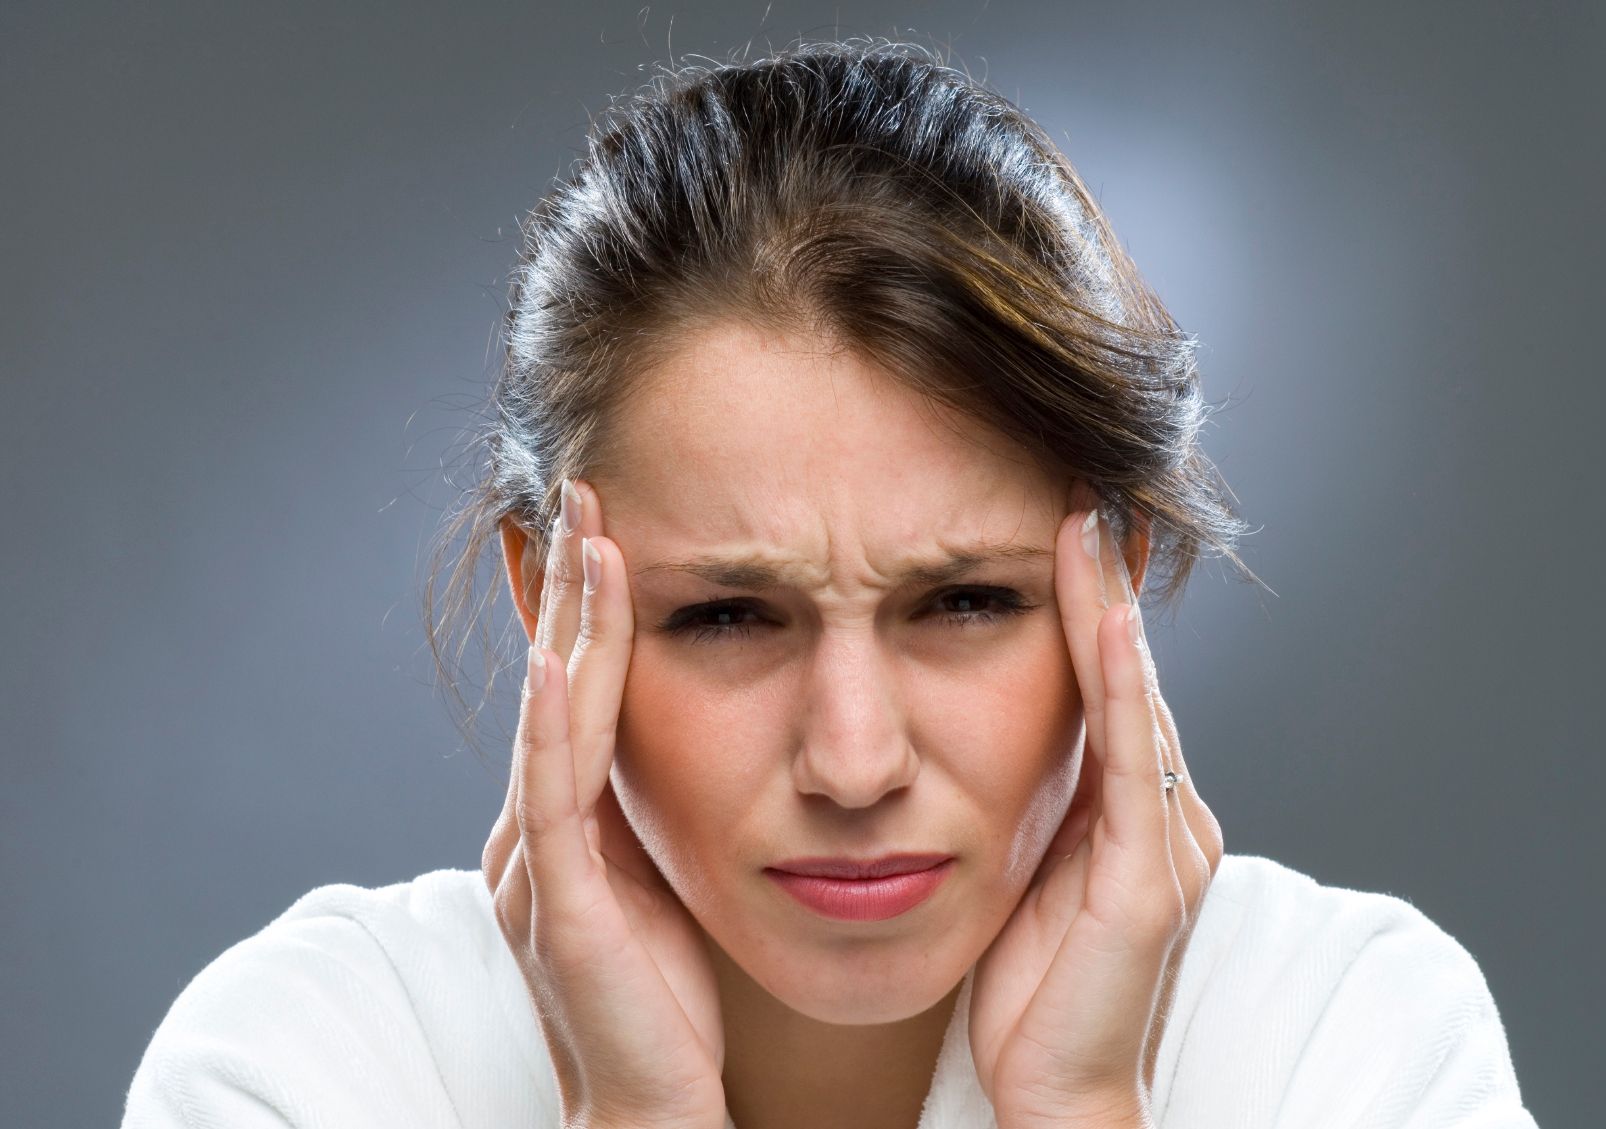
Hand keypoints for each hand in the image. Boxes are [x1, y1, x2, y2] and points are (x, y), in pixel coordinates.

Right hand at [482, 477, 727, 1128]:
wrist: (656, 1113)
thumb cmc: (671, 1009)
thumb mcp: (667, 884)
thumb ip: (662, 814)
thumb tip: (703, 735)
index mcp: (566, 828)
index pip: (575, 691)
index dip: (587, 605)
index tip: (610, 518)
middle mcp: (536, 838)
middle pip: (552, 686)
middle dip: (570, 588)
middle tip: (586, 488)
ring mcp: (538, 873)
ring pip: (550, 725)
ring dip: (569, 629)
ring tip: (588, 539)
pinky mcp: (560, 913)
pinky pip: (552, 803)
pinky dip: (556, 725)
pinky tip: (564, 661)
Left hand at [969, 484, 1226, 1128]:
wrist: (1053, 1096)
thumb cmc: (1032, 995)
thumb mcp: (1025, 874)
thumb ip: (1031, 803)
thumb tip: (983, 728)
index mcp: (1134, 812)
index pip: (1108, 680)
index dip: (1090, 597)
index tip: (1063, 509)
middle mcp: (1166, 814)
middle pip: (1130, 672)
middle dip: (1106, 577)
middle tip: (1084, 478)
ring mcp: (1167, 845)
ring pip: (1135, 699)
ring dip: (1109, 605)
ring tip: (1087, 516)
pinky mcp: (1150, 882)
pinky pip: (1132, 763)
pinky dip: (1116, 683)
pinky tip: (1100, 618)